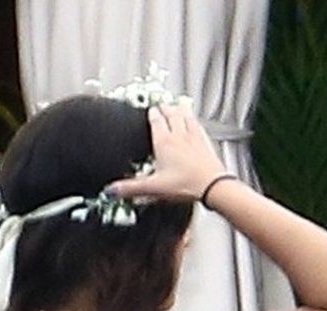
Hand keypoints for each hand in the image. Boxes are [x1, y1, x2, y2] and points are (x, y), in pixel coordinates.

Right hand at [108, 104, 228, 203]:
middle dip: (165, 108)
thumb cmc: (187, 185)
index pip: (156, 120)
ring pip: (186, 116)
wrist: (213, 187)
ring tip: (178, 104)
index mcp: (164, 142)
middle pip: (171, 114)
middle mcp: (179, 136)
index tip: (150, 110)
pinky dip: (194, 121)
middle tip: (161, 104)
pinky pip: (199, 126)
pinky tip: (196, 123)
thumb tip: (113, 190)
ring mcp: (195, 138)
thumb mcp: (154, 187)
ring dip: (180, 109)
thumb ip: (132, 187)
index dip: (152, 114)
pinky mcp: (207, 143)